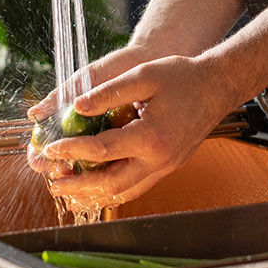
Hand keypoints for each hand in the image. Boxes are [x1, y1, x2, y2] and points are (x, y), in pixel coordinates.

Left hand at [29, 53, 237, 206]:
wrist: (217, 86)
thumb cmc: (183, 77)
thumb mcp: (144, 75)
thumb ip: (109, 92)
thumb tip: (77, 107)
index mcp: (150, 137)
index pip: (100, 150)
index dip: (71, 150)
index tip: (50, 149)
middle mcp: (159, 159)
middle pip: (109, 183)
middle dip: (77, 184)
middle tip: (52, 180)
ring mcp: (165, 167)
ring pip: (124, 191)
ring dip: (93, 192)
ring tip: (69, 187)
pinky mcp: (168, 166)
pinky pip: (136, 186)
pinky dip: (113, 189)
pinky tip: (98, 182)